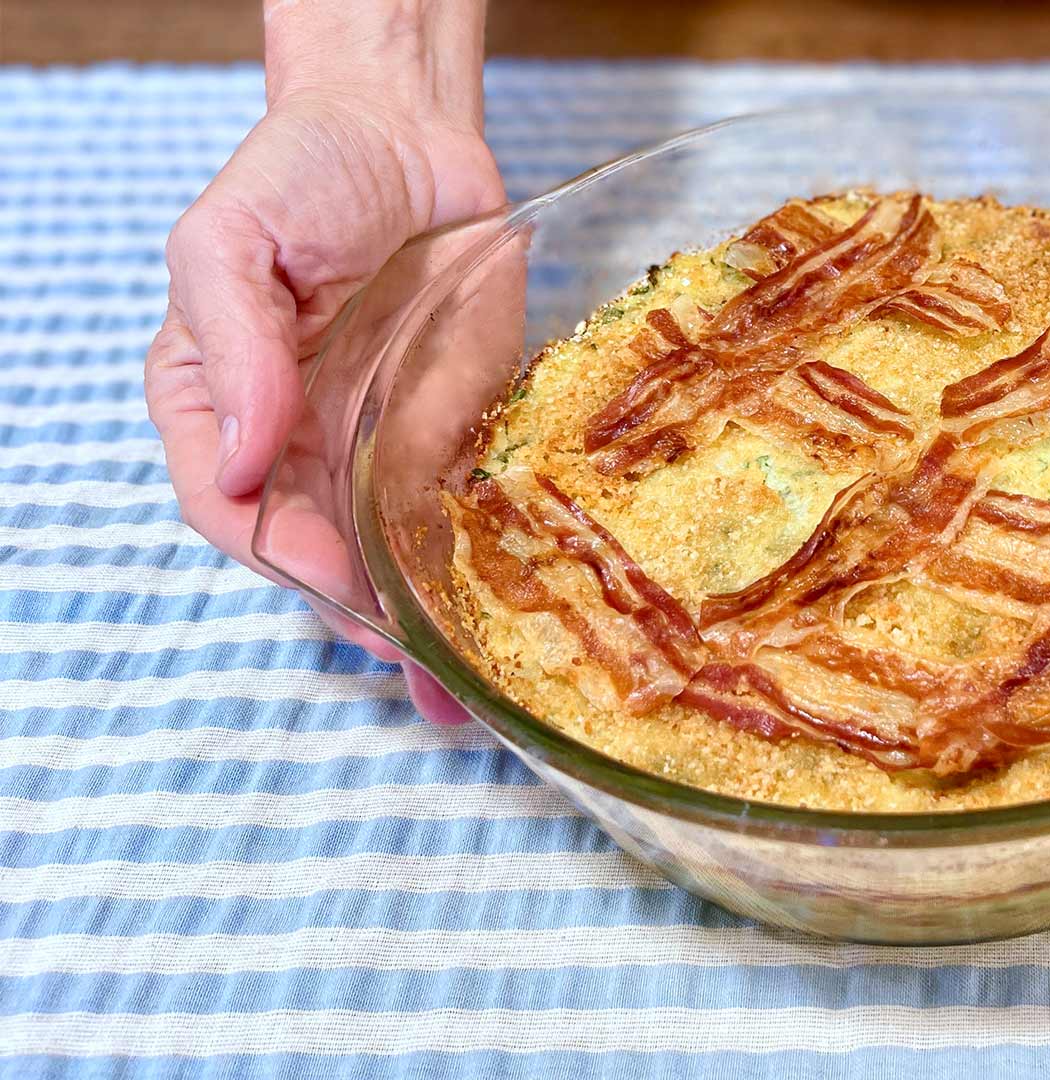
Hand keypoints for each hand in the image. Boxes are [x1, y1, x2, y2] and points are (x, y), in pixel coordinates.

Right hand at [145, 88, 501, 721]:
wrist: (407, 132)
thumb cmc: (300, 174)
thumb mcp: (229, 240)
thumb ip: (232, 343)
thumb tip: (239, 456)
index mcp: (219, 409)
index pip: (232, 513)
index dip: (282, 556)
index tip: (336, 579)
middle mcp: (297, 445)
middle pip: (319, 557)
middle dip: (366, 617)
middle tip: (421, 663)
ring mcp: (378, 445)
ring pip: (392, 555)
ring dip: (427, 621)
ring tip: (468, 684)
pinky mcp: (454, 432)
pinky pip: (462, 510)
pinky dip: (484, 564)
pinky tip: (518, 616)